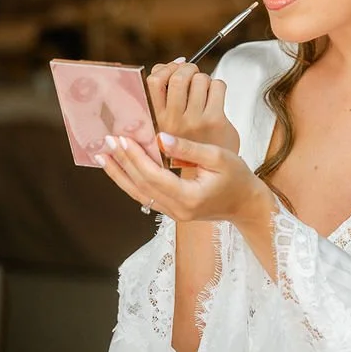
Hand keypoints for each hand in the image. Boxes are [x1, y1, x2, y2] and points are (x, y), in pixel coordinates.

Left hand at [97, 132, 274, 223]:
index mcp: (189, 198)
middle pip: (141, 186)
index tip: (123, 138)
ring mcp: (173, 213)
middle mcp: (177, 210)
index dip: (136, 157)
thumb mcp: (218, 157)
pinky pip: (145, 196)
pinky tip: (120, 168)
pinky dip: (130, 181)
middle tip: (108, 140)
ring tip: (103, 156)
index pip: (153, 176)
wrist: (246, 204)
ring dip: (120, 174)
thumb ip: (188, 149)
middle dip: (123, 162)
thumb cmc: (237, 177)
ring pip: (139, 194)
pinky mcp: (171, 210)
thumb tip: (159, 138)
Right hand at [146, 59, 239, 154]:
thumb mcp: (167, 122)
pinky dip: (218, 86)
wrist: (212, 172)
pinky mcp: (215, 121)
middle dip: (188, 68)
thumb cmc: (189, 141)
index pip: (153, 81)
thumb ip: (165, 94)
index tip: (174, 70)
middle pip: (179, 77)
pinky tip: (215, 98)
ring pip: (200, 79)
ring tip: (204, 91)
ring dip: (204, 79)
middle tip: (192, 74)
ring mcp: (194, 121)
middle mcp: (172, 121)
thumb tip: (175, 62)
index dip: (166, 68)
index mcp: (156, 119)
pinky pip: (217, 86)